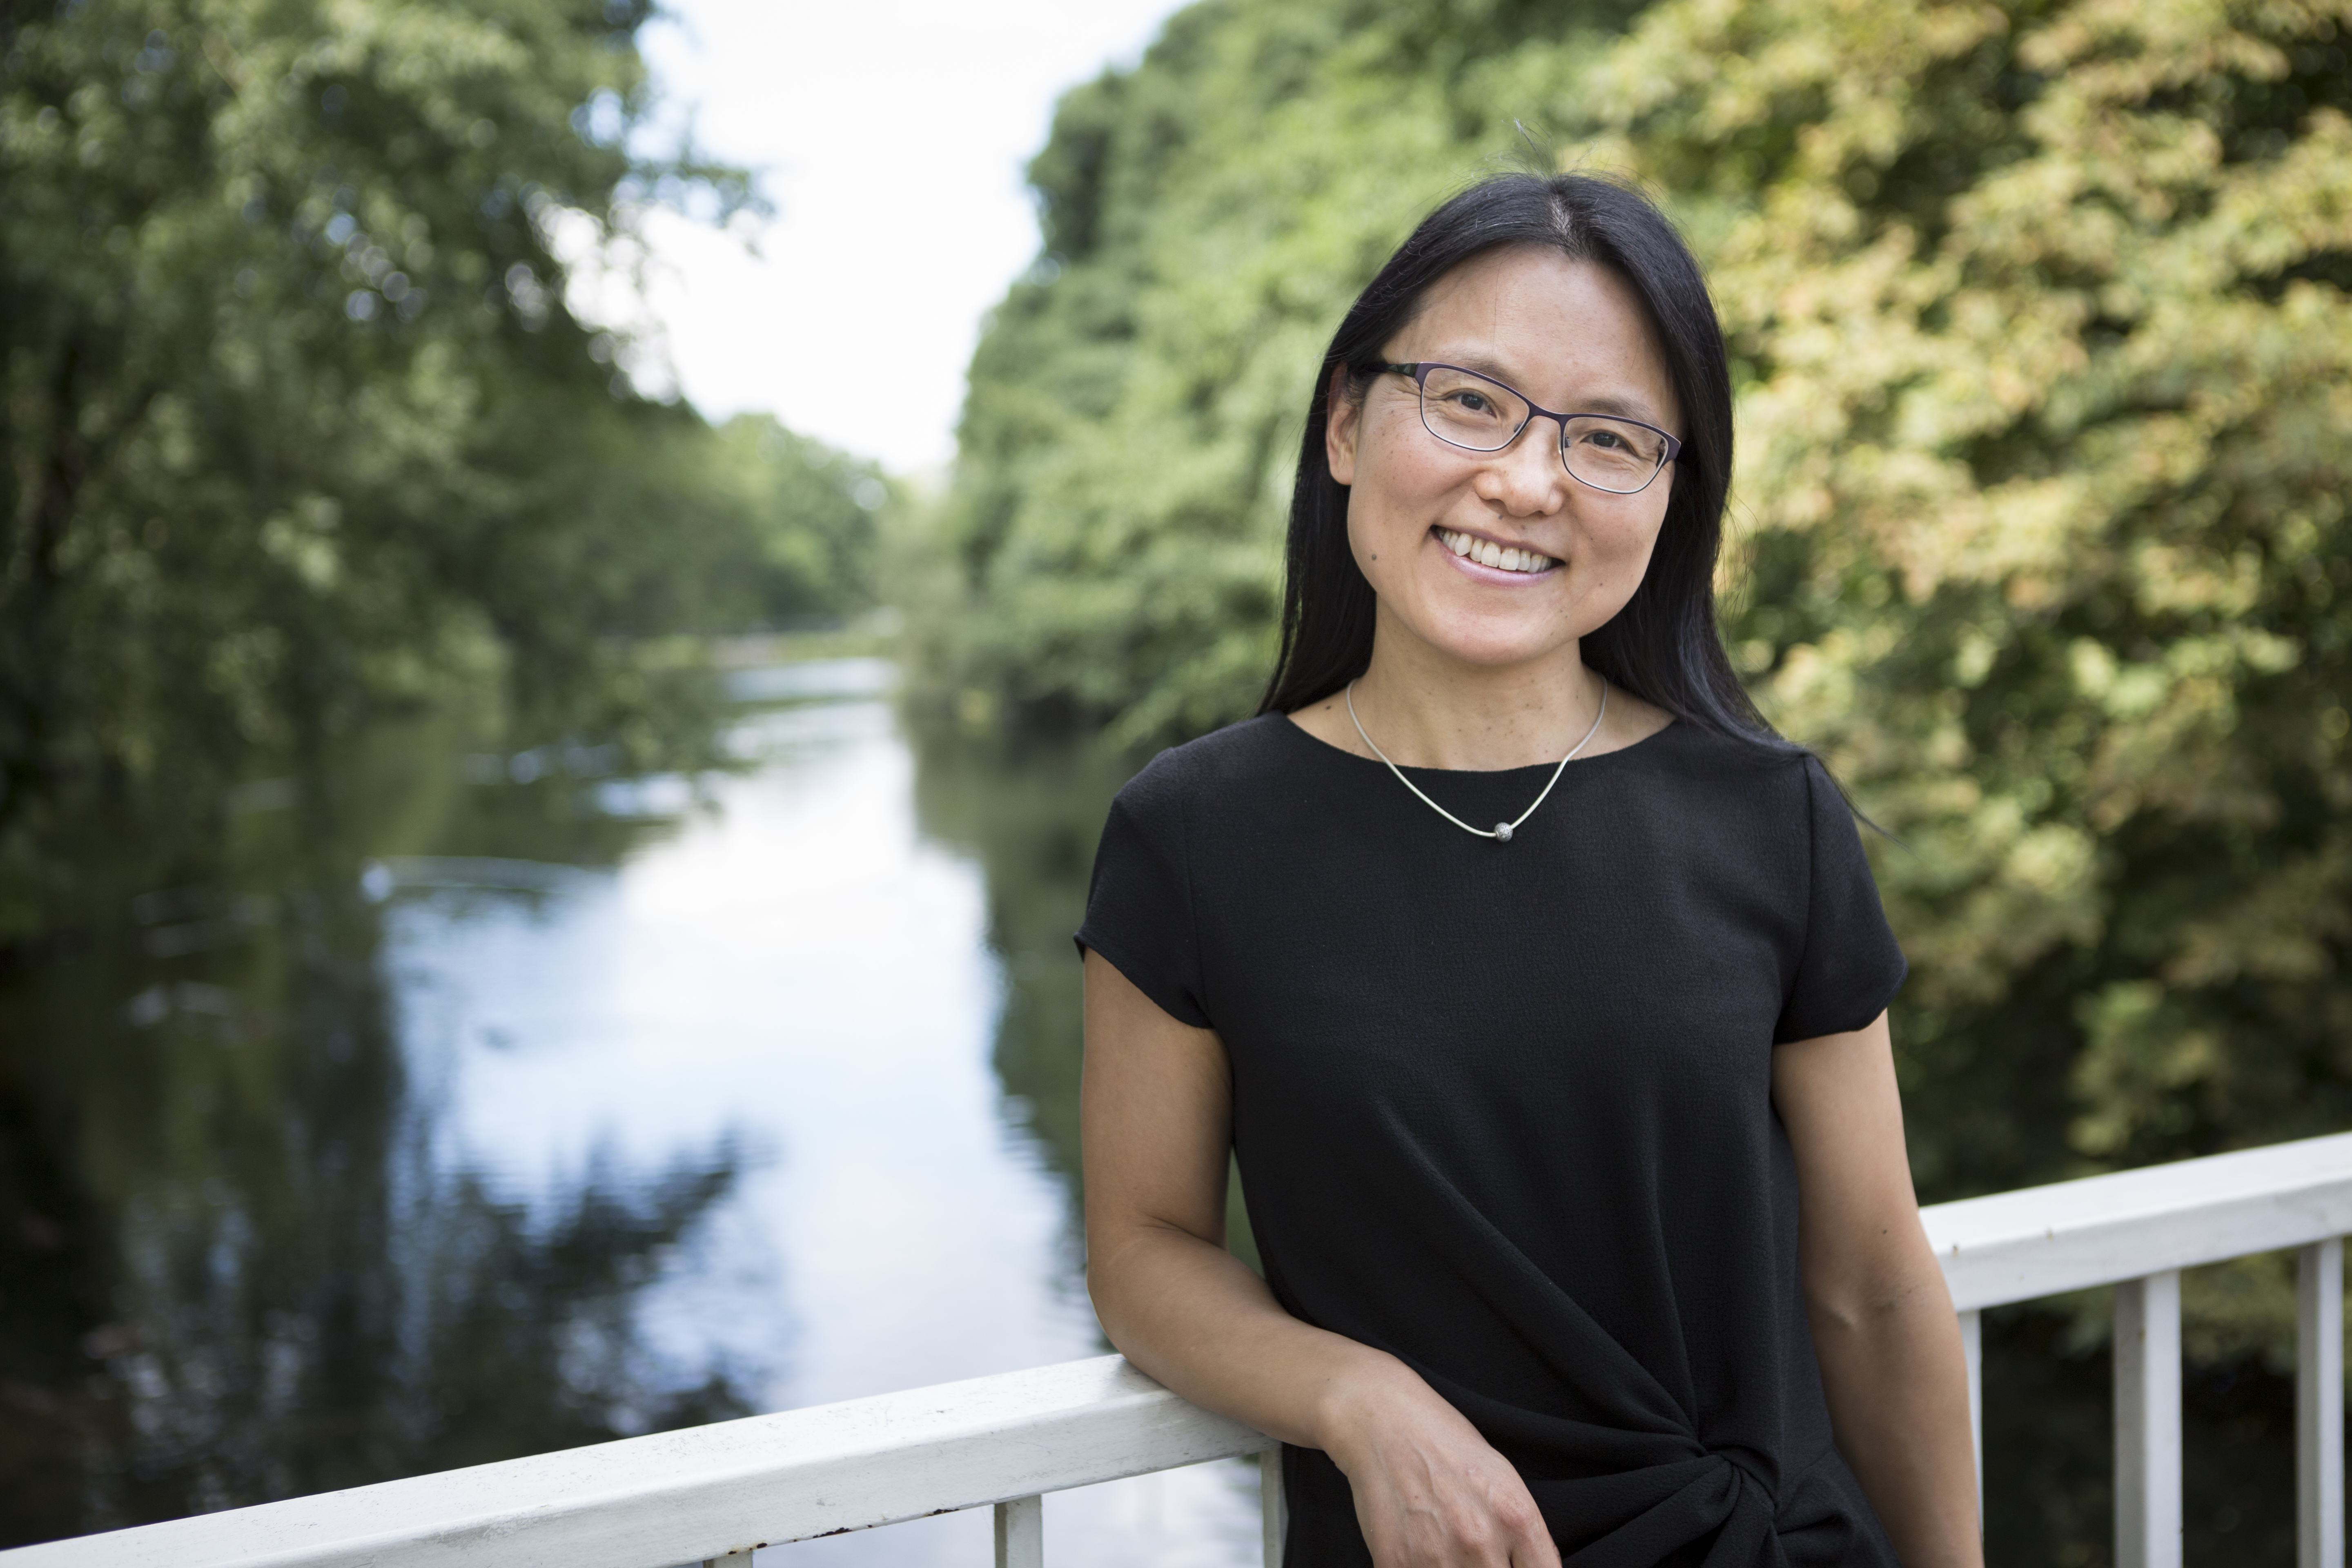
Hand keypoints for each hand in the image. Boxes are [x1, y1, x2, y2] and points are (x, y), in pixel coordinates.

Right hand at [1322, 1365, 1560, 1567]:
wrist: (1383, 1422)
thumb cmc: (1445, 1444)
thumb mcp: (1504, 1479)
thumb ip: (1525, 1536)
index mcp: (1515, 1516)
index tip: (1511, 1565)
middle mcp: (1480, 1539)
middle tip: (1472, 1550)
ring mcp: (1436, 1555)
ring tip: (1442, 1545)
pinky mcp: (1395, 1563)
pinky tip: (1418, 1547)